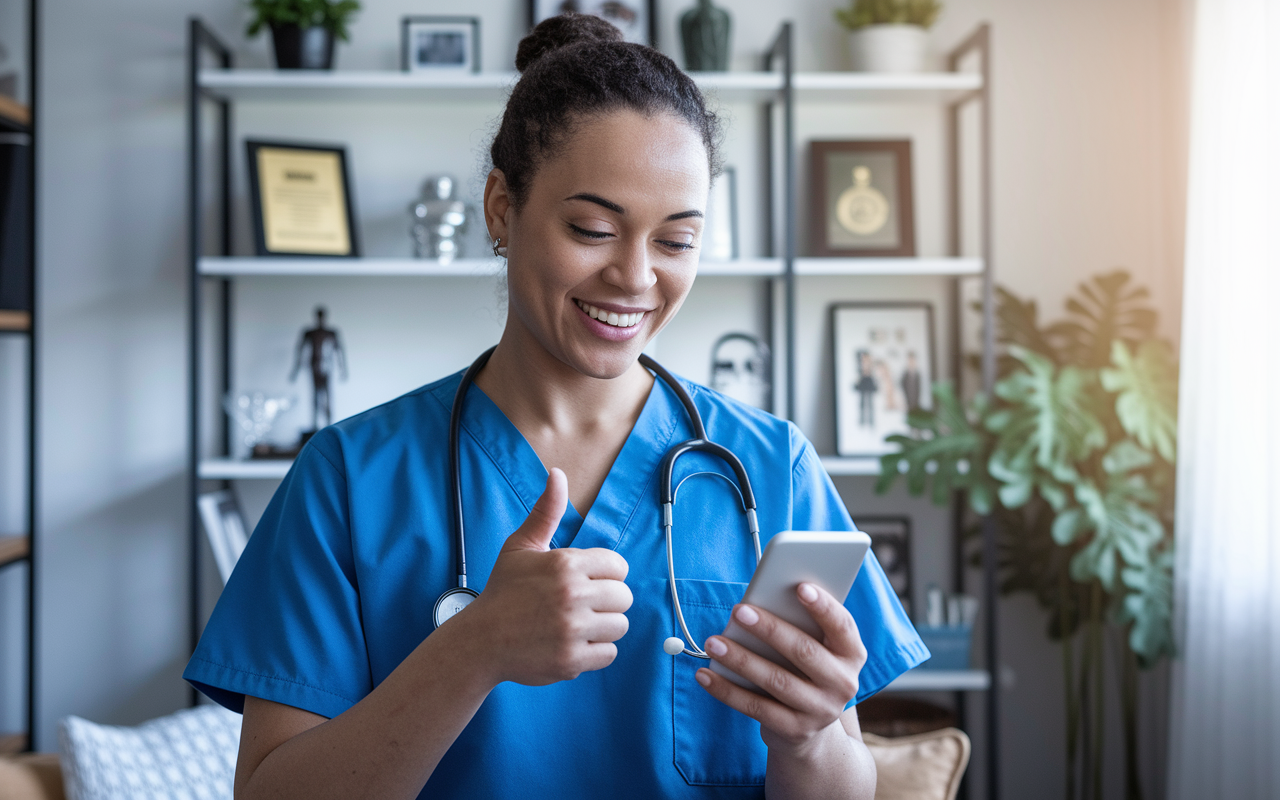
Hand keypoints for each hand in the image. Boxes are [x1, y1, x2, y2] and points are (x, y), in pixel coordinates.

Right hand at [460, 468, 632, 686]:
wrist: (480, 641)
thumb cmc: (503, 591)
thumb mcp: (521, 546)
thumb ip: (546, 512)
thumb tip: (557, 474)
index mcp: (565, 564)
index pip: (618, 566)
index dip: (605, 574)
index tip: (587, 582)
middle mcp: (572, 595)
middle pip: (623, 597)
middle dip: (606, 601)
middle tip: (581, 605)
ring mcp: (573, 630)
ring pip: (620, 626)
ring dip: (603, 627)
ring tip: (577, 625)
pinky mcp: (572, 660)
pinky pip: (609, 653)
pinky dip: (595, 651)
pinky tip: (573, 643)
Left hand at [696, 583, 867, 751]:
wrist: (809, 727)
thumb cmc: (805, 669)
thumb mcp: (814, 648)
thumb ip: (799, 625)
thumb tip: (760, 602)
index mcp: (851, 654)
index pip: (842, 626)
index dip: (823, 607)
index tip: (800, 587)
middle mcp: (843, 683)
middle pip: (804, 651)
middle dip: (770, 629)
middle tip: (738, 610)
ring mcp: (820, 710)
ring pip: (777, 680)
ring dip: (741, 659)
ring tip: (713, 642)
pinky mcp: (794, 730)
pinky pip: (756, 708)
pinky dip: (727, 690)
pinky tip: (705, 674)